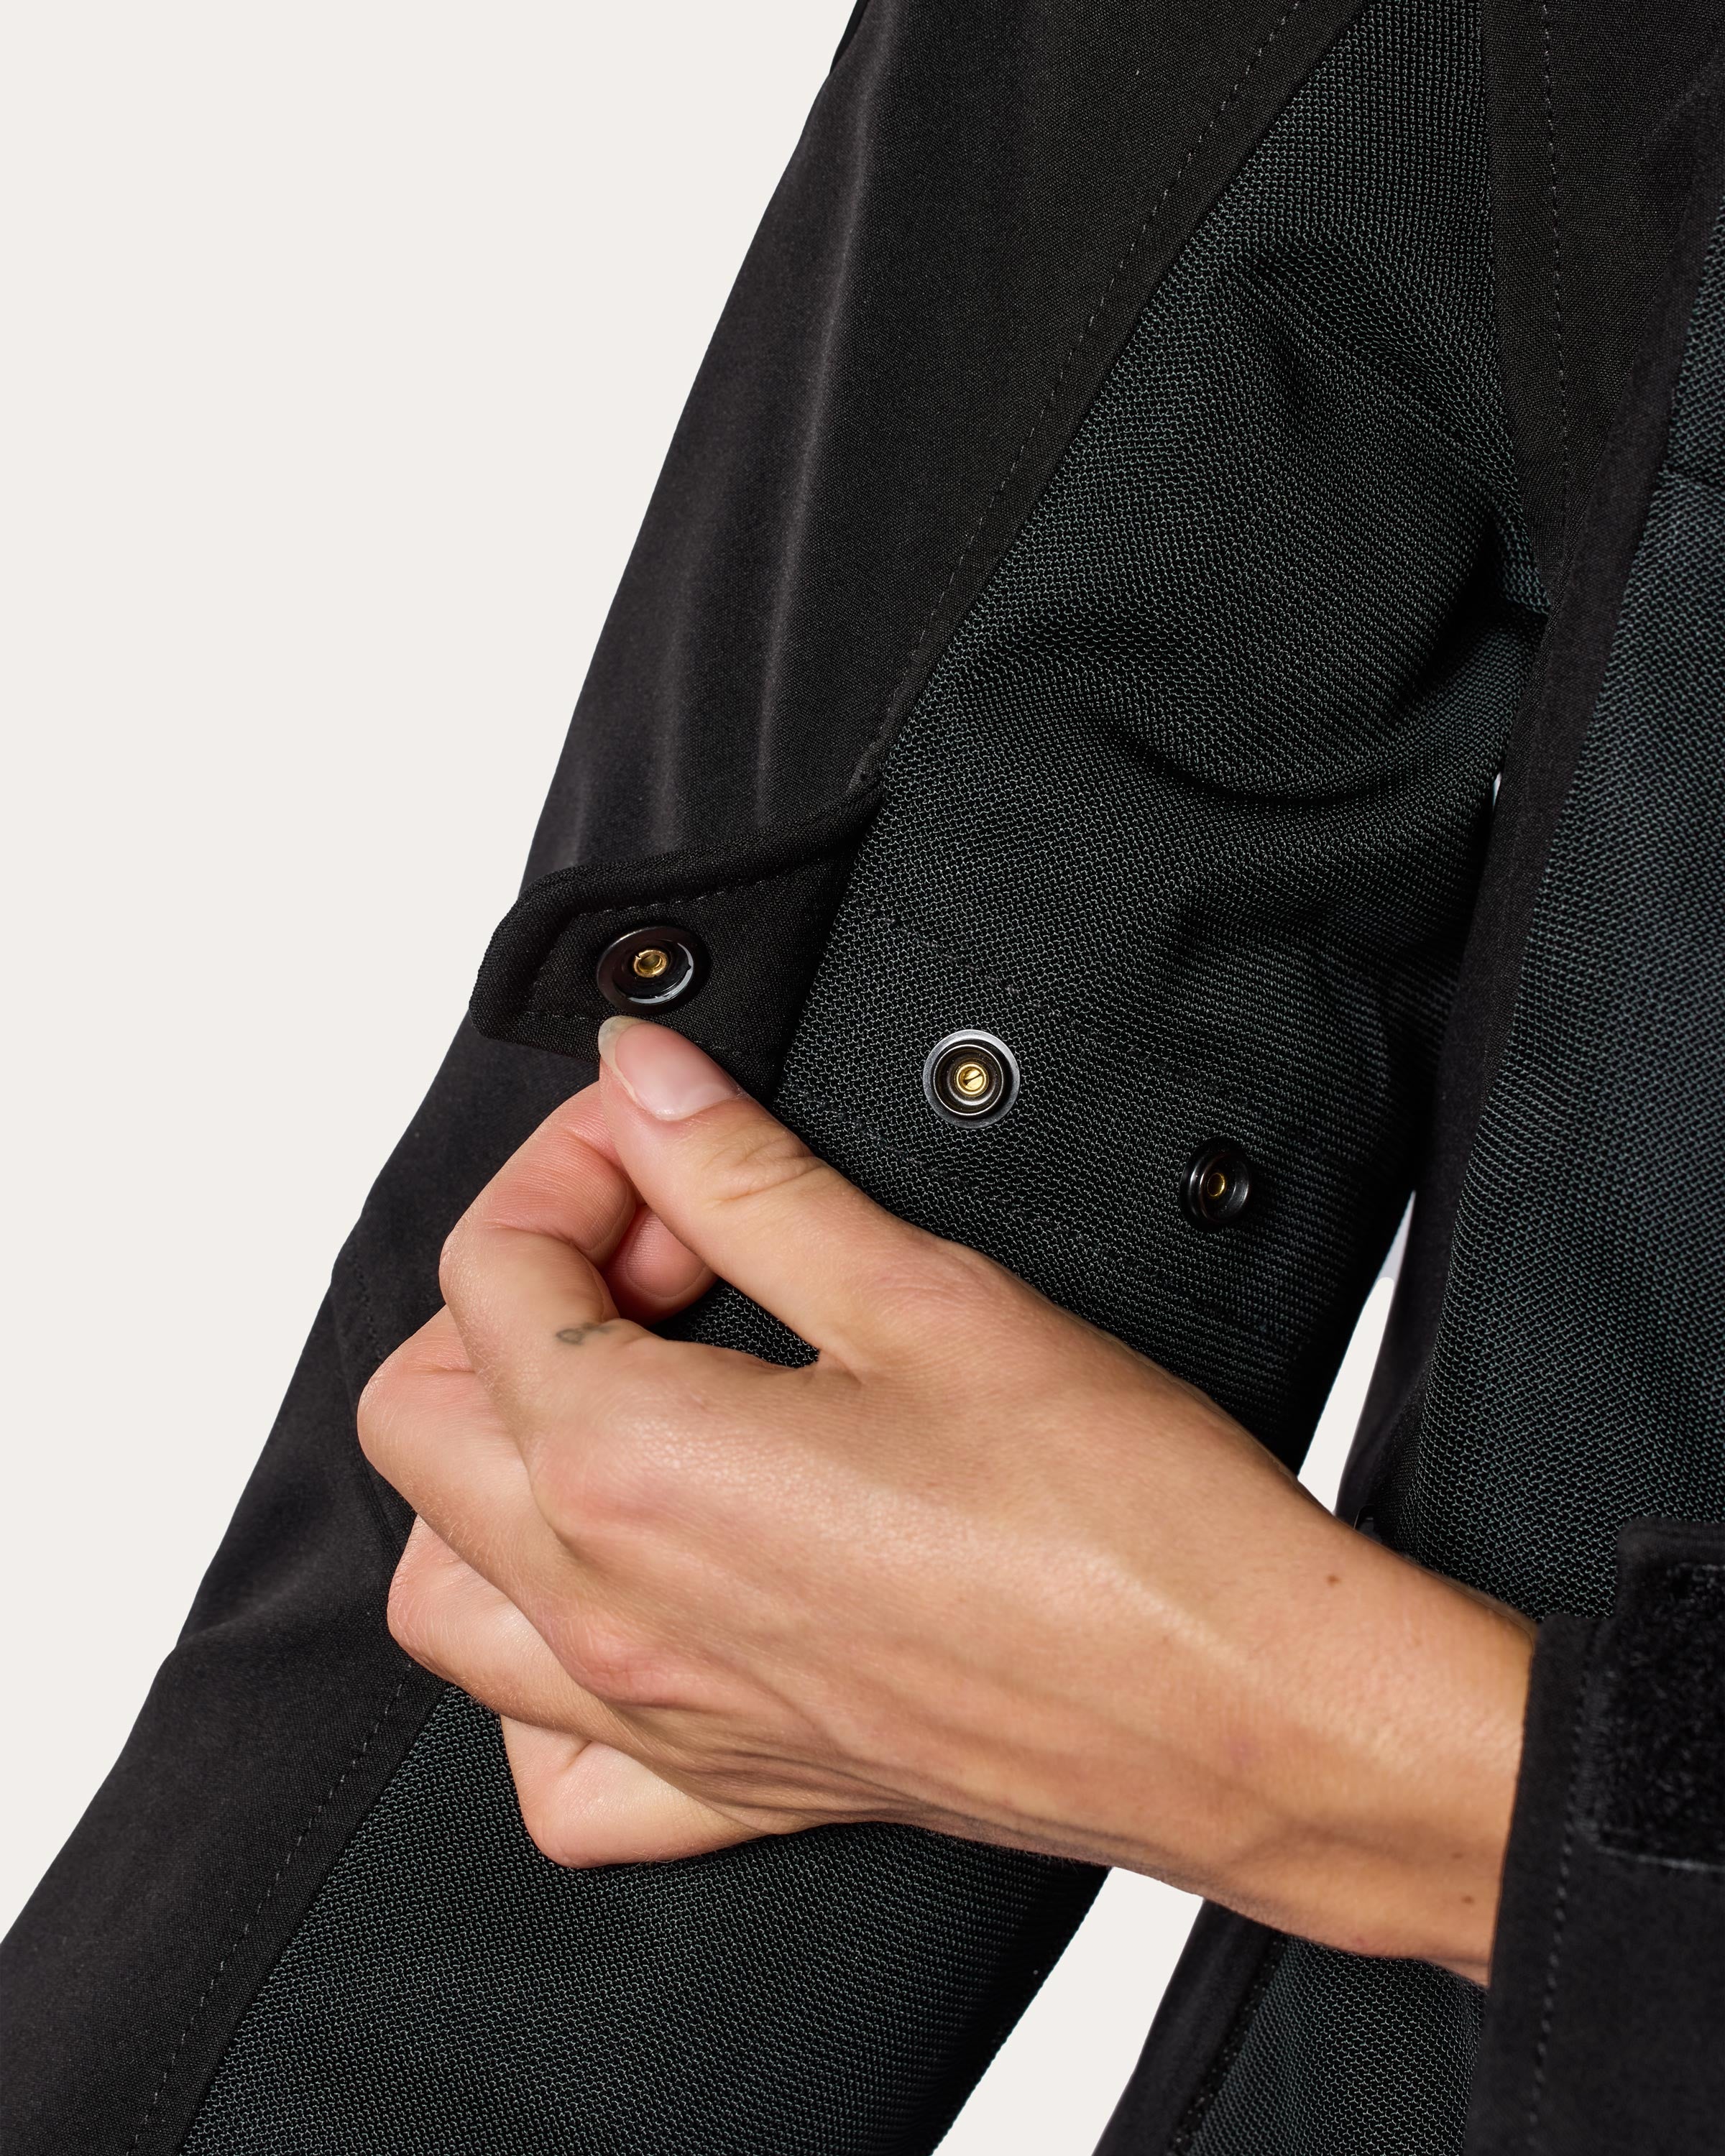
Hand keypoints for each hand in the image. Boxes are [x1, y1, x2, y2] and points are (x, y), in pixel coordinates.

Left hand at [359, 1019, 1532, 1980]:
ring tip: (620, 1401)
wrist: (1240, 1711)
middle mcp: (609, 1608)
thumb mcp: (916, 1295)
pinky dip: (545, 1671)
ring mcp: (659, 1715)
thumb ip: (741, 1176)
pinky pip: (554, 1762)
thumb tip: (642, 1080)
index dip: (573, 1166)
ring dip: (490, 1470)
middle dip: (508, 1297)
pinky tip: (638, 1593)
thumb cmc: (1117, 1520)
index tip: (665, 1137)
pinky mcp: (730, 1790)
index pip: (491, 1271)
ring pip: (445, 1596)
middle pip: (419, 1420)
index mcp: (633, 1465)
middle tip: (657, 1253)